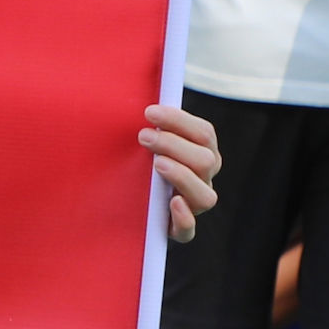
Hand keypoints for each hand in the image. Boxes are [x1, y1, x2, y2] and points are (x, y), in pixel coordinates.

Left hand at [141, 100, 220, 244]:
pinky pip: (188, 231)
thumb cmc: (134, 162)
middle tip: (143, 136)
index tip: (150, 112)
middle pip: (206, 160)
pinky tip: (171, 203)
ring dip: (182, 176)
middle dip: (175, 145)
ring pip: (205, 195)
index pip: (203, 133)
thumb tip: (137, 98)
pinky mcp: (177, 230)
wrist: (122, 206)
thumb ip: (149, 123)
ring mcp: (192, 206)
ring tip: (157, 164)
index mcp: (200, 153)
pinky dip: (184, 218)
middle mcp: (202, 179)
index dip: (179, 120)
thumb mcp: (142, 142)